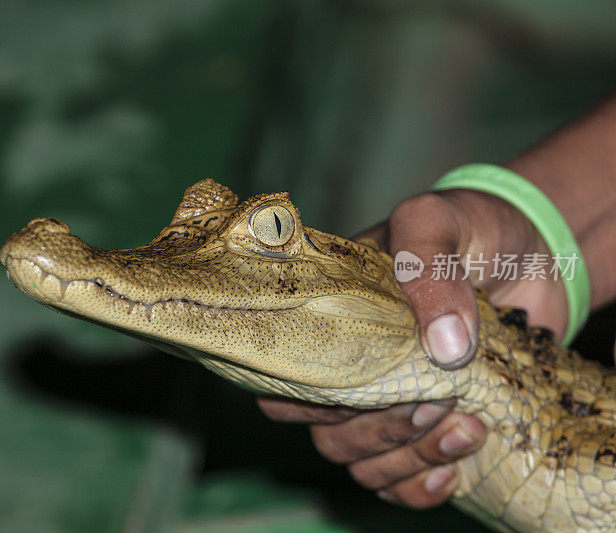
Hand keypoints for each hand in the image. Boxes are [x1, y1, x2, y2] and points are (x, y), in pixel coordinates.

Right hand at [259, 188, 567, 507]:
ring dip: (408, 457)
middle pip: (326, 434)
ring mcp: (390, 403)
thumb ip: (428, 268)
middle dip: (379, 428)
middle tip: (437, 399)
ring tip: (467, 427)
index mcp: (328, 321)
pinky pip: (400, 481)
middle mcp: (351, 369)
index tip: (367, 385)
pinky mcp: (430, 428)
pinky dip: (419, 486)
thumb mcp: (435, 221)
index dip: (309, 397)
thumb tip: (445, 350)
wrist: (530, 248)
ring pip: (362, 463)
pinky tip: (451, 469)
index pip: (284, 379)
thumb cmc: (465, 226)